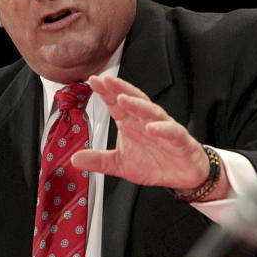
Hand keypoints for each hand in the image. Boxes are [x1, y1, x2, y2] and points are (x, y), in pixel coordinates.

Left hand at [71, 74, 228, 199]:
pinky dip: (162, 128)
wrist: (182, 175)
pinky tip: (151, 127)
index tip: (92, 81)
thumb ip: (99, 160)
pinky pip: (171, 131)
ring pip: (151, 112)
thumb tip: (75, 159)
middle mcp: (146, 121)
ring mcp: (163, 128)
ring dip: (138, 105)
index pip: (117, 103)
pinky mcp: (179, 140)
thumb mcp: (120, 164)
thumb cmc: (154, 163)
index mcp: (131, 123)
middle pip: (134, 100)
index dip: (106, 92)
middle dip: (120, 89)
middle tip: (107, 81)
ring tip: (124, 99)